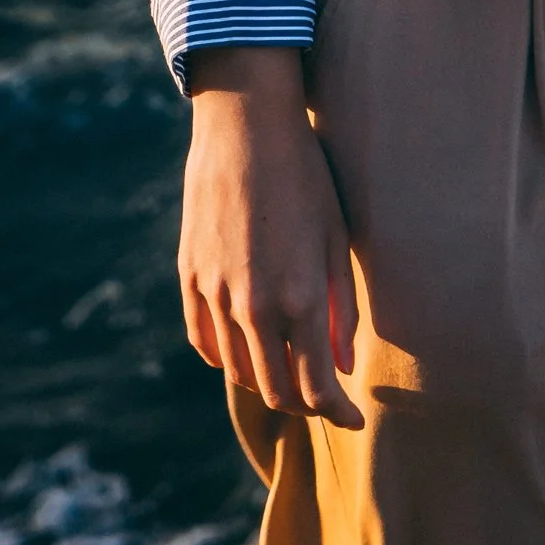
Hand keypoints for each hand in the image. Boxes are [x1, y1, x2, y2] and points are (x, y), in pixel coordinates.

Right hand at [178, 48, 362, 429]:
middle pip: (277, 392)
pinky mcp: (190, 279)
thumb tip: (342, 367)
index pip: (318, 390)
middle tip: (324, 395)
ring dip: (267, 381)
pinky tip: (246, 347)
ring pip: (239, 373)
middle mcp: (255, 308)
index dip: (338, 414)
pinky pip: (205, 343)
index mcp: (301, 299)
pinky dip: (227, 357)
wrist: (245, 126)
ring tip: (289, 367)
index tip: (353, 418)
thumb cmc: (305, 178)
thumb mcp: (337, 239)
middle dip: (305, 403)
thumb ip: (342, 309)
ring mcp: (217, 295)